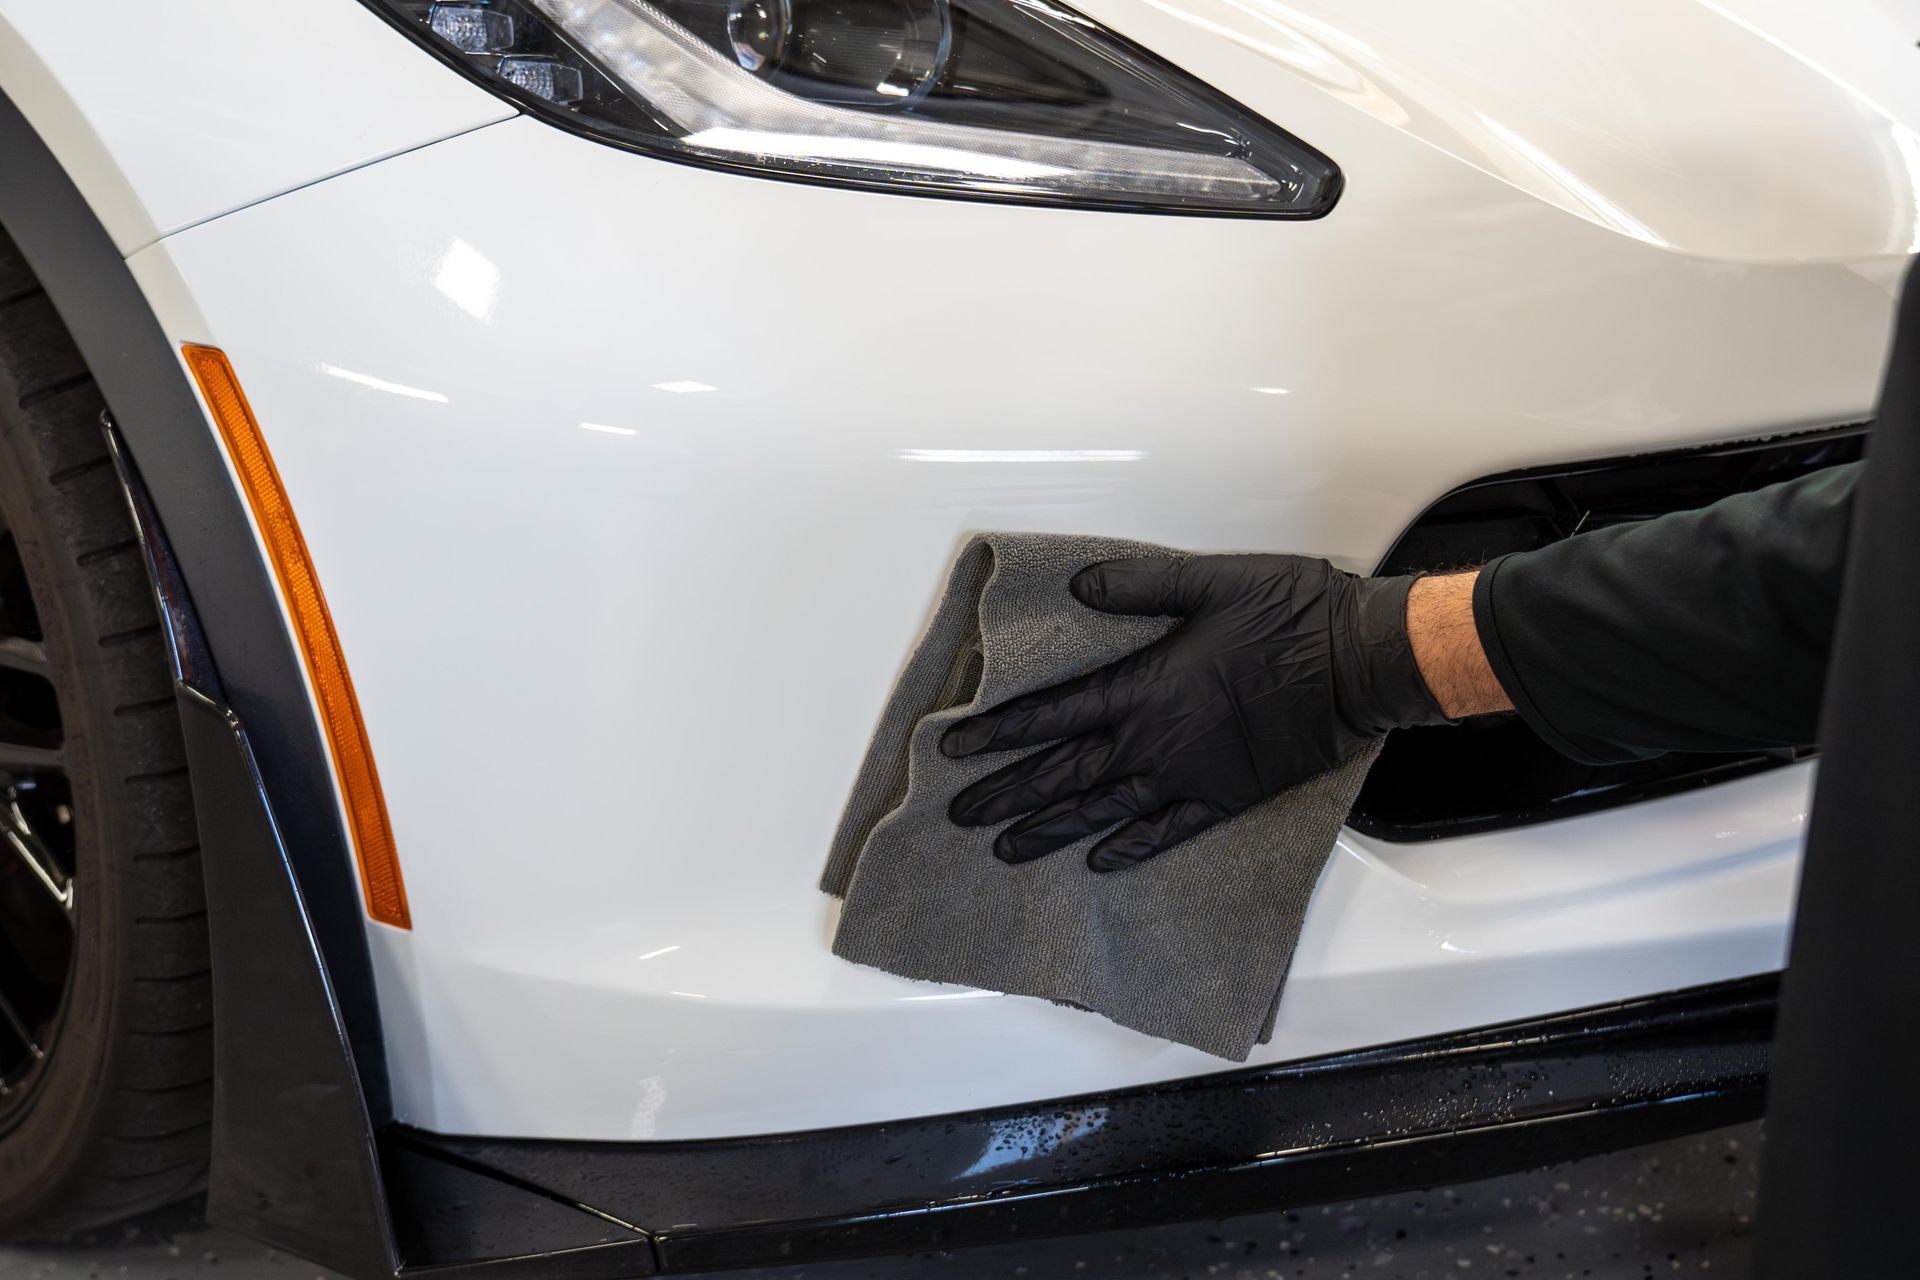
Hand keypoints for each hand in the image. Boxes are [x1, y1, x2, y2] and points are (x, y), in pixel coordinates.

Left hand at [941, 555, 1453, 870]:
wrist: (1359, 662)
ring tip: (1005, 849)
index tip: (953, 749)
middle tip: (957, 815)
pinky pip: (1166, 832)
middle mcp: (1156, 738)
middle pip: (1063, 773)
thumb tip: (1079, 585)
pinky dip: (1129, 849)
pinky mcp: (1225, 797)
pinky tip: (1099, 863)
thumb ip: (1138, 588)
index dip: (998, 733)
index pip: (1052, 715)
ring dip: (1049, 831)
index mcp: (1146, 684)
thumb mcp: (1208, 582)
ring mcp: (1189, 774)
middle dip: (1006, 794)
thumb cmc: (1290, 612)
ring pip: (1102, 811)